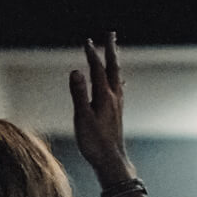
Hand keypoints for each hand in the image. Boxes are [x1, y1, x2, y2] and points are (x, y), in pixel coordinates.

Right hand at [69, 34, 132, 179]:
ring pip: (118, 77)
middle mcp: (114, 97)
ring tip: (114, 52)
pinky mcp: (117, 113)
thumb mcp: (82, 118)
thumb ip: (79, 94)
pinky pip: (119, 89)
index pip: (98, 70)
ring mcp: (117, 105)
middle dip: (111, 50)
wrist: (111, 161)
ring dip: (115, 62)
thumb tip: (75, 71)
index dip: (92, 54)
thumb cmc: (95, 142)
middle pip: (113, 68)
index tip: (86, 41)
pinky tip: (120, 82)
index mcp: (105, 96)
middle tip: (111, 34)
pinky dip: (118, 79)